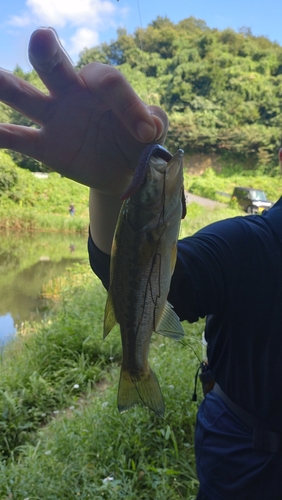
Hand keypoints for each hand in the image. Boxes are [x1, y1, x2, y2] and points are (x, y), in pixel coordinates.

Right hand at [0, 28, 167, 195]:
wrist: (121, 170)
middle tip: (43, 37)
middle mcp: (72, 93)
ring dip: (9, 86)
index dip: (127, 104)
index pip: (107, 81)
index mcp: (101, 85)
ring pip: (27, 97)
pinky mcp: (45, 146)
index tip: (146, 133)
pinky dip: (2, 136)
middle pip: (56, 67)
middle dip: (48, 53)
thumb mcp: (153, 131)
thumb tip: (149, 125)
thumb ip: (154, 121)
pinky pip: (19, 139)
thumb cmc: (137, 142)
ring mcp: (55, 118)